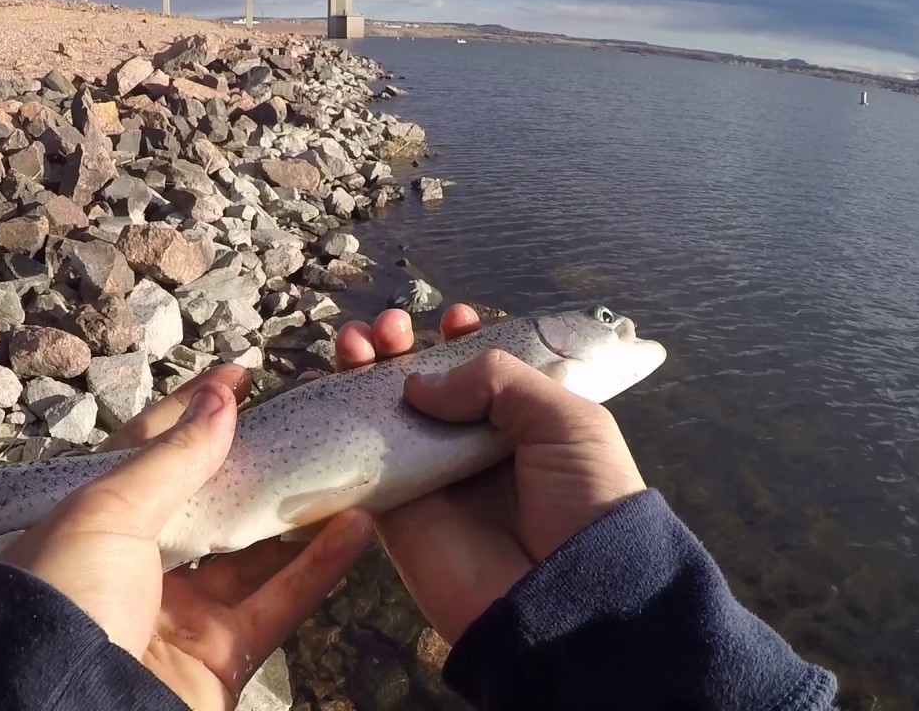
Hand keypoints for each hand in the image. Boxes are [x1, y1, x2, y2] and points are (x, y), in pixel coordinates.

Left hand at [2, 366, 373, 709]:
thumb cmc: (63, 601)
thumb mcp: (106, 513)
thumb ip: (171, 459)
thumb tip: (218, 400)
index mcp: (94, 523)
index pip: (150, 453)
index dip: (192, 412)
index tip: (239, 378)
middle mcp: (137, 566)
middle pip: (210, 503)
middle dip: (254, 462)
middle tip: (302, 420)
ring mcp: (182, 613)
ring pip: (253, 553)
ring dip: (297, 512)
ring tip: (343, 467)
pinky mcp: (222, 657)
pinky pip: (279, 604)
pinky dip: (319, 567)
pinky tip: (356, 526)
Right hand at [335, 305, 645, 642]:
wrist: (568, 596)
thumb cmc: (584, 500)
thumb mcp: (567, 421)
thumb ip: (497, 381)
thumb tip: (419, 384)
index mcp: (523, 425)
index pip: (483, 374)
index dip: (462, 342)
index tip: (453, 321)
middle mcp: (473, 447)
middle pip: (425, 387)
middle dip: (402, 348)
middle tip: (389, 326)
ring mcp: (432, 478)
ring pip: (385, 415)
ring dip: (364, 372)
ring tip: (355, 340)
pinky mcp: (397, 512)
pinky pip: (360, 462)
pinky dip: (339, 423)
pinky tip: (334, 384)